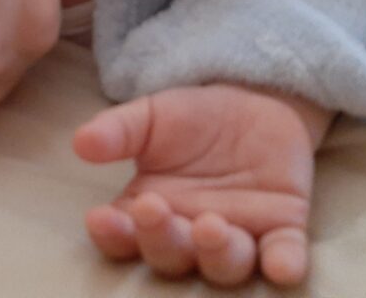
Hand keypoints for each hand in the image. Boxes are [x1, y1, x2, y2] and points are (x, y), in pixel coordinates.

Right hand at [73, 84, 323, 286]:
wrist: (255, 99)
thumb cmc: (193, 118)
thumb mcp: (150, 117)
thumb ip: (118, 130)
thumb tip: (81, 142)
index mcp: (149, 213)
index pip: (123, 237)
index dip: (112, 234)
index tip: (100, 216)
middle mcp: (190, 235)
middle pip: (170, 257)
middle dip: (160, 239)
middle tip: (155, 209)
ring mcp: (238, 236)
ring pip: (223, 267)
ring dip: (216, 255)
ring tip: (212, 227)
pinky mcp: (282, 230)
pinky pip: (284, 257)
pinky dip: (283, 265)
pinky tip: (281, 265)